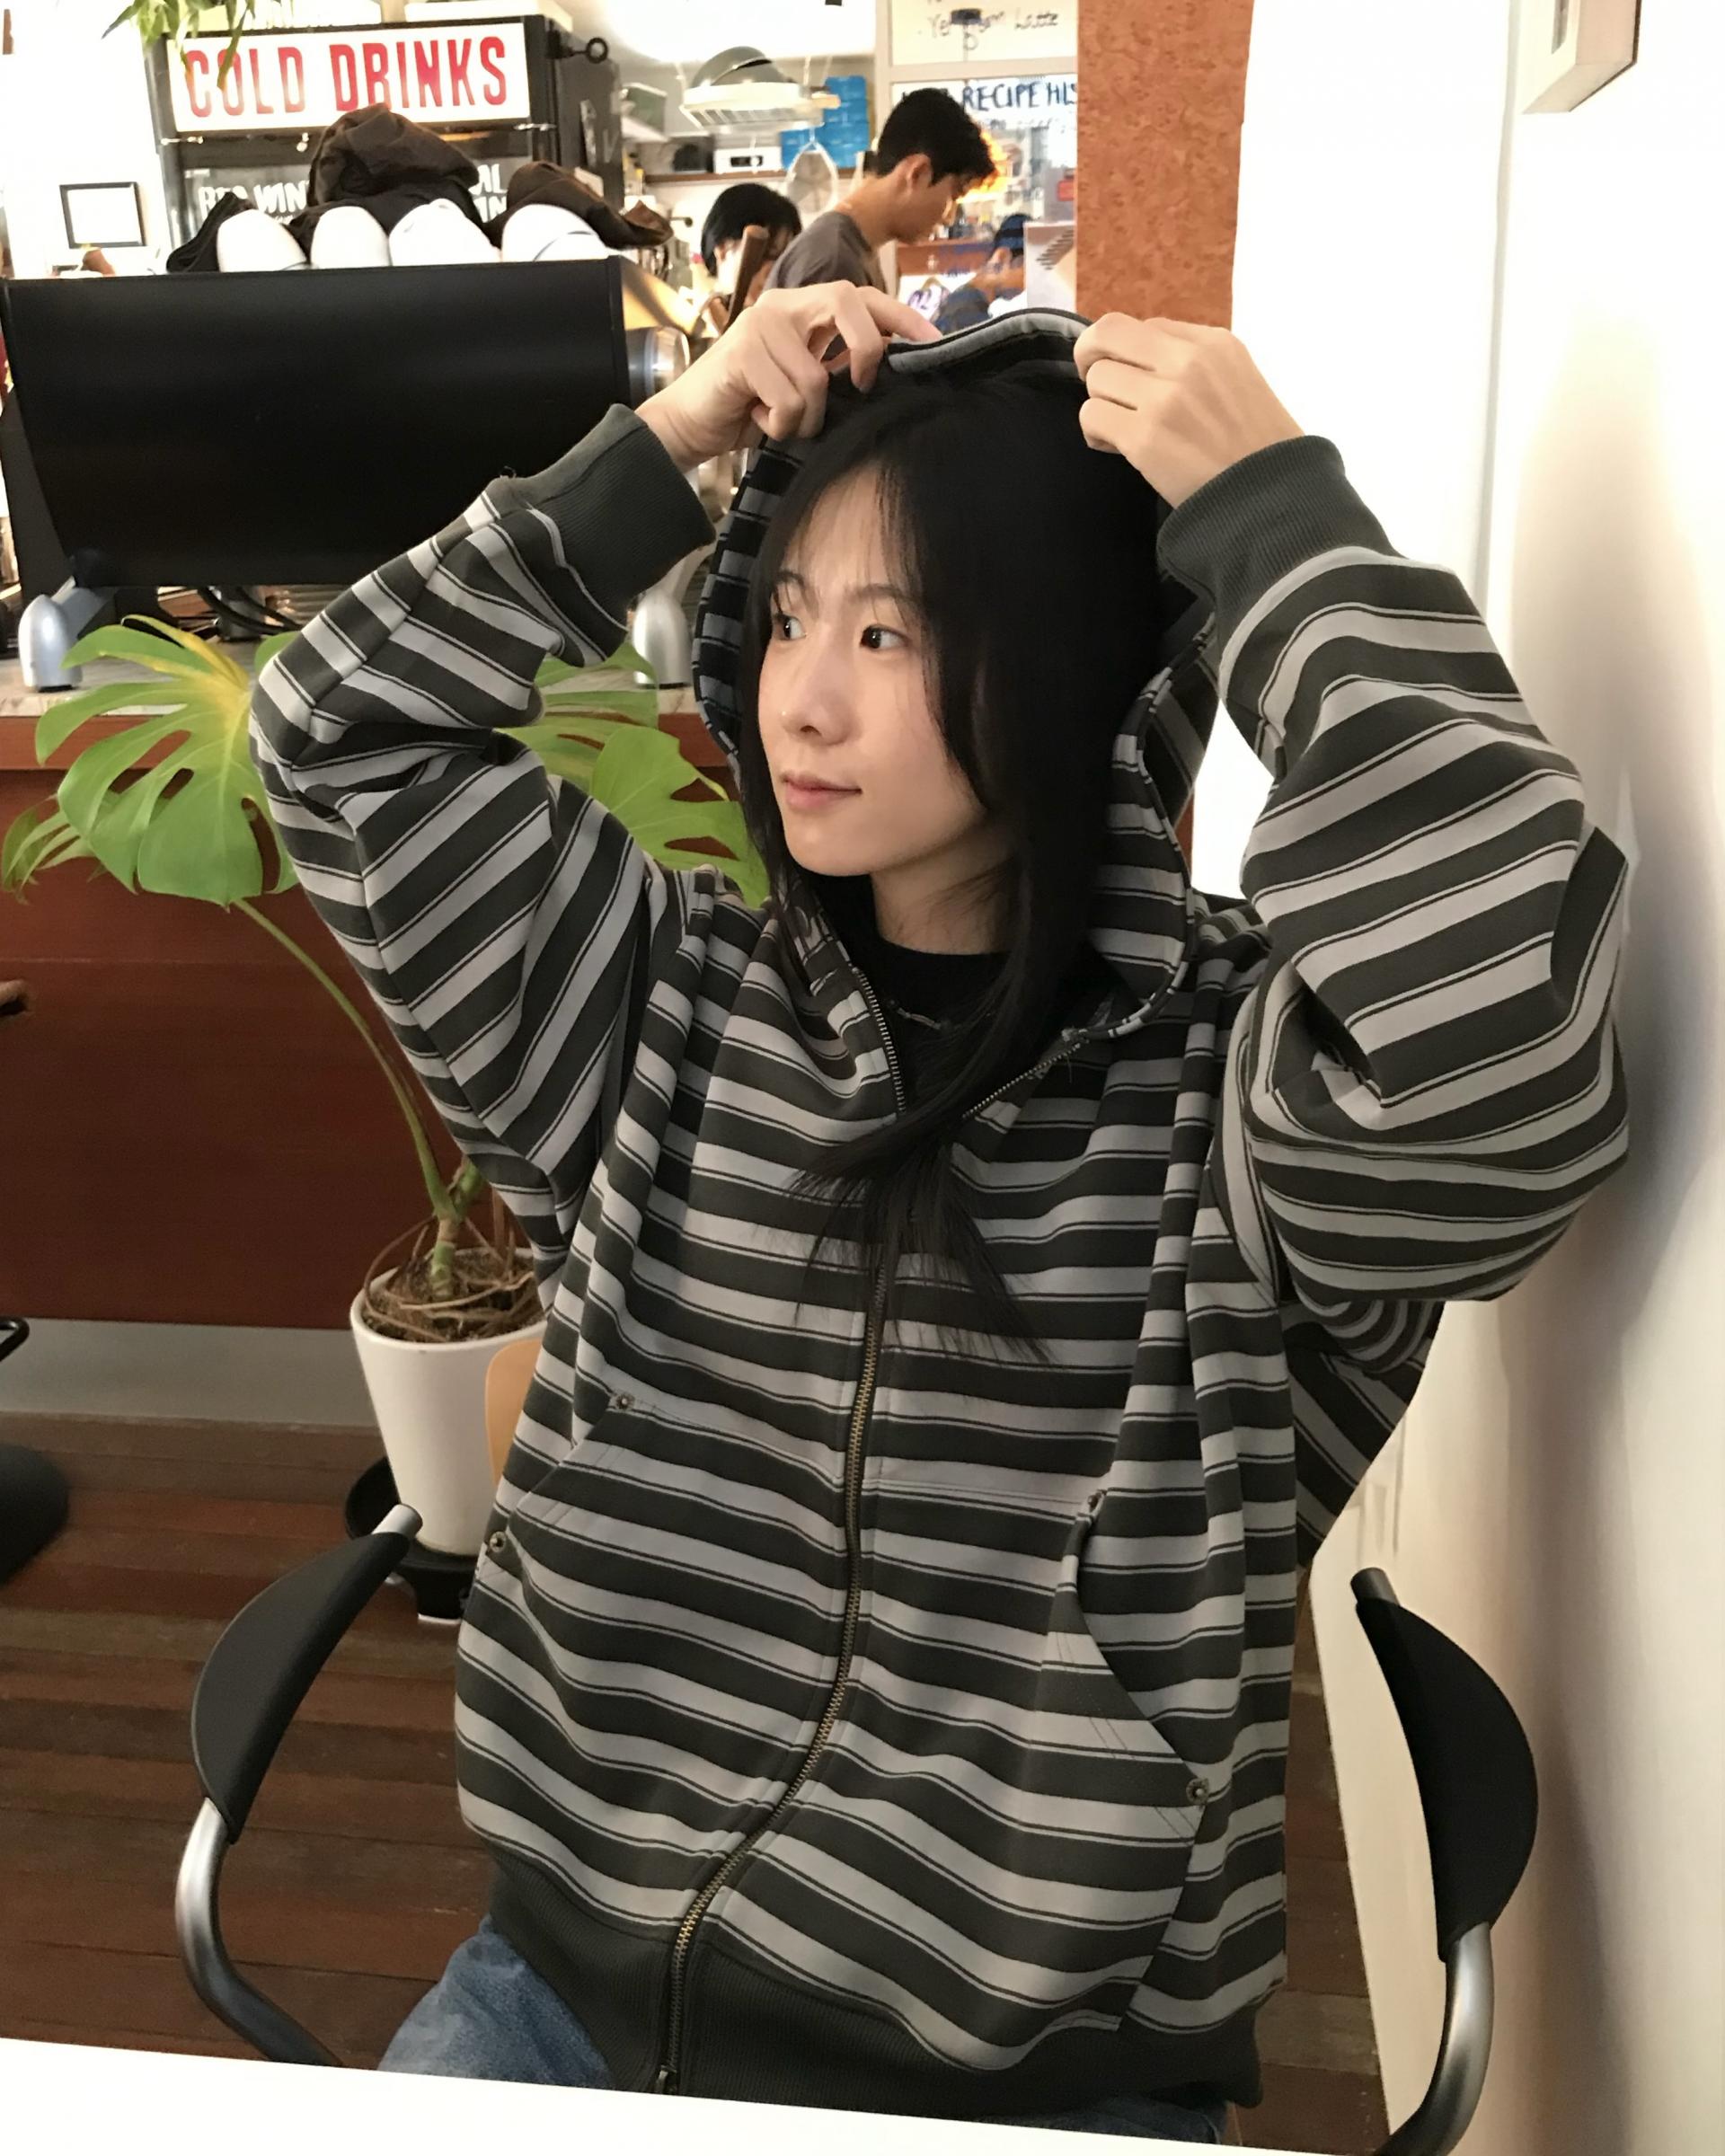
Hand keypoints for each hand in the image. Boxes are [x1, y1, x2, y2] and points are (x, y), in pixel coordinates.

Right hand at [639, 283, 939, 468]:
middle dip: (866, 354)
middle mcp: (783, 306)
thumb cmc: (749, 408)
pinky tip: (757, 420)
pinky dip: (779, 424)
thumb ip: (838, 367)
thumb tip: (894, 374)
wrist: (689, 425)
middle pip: (850, 306)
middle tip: (856, 390)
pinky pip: (790, 399)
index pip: (863, 297)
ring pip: (817, 378)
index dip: (902, 318)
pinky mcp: (742, 353)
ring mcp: (761, 324)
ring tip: (777, 418)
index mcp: (802, 308)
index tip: (935, 345)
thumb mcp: (804, 384)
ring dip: (804, 417)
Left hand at [1073, 315, 1302, 508]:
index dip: (1130, 352)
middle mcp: (1188, 361)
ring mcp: (1165, 399)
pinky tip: (1116, 447)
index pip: (1147, 327)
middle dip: (1090, 357)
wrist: (1270, 497)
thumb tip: (1141, 361)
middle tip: (1099, 385)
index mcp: (1214, 343)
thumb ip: (1194, 362)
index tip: (1135, 379)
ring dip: (1100, 404)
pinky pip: (1092, 416)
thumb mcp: (1238, 379)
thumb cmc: (1257, 447)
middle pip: (1108, 334)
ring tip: (1121, 430)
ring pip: (1097, 379)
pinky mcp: (1144, 438)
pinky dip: (1095, 433)